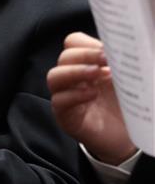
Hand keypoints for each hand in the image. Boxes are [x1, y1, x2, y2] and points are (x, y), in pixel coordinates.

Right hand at [46, 32, 136, 165]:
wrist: (128, 140)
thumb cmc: (126, 108)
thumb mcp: (126, 81)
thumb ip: (122, 64)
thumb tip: (126, 46)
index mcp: (87, 65)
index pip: (74, 43)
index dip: (88, 43)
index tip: (108, 49)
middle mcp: (73, 78)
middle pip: (65, 57)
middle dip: (85, 55)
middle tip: (106, 59)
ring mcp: (66, 96)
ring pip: (54, 76)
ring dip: (74, 72)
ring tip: (96, 74)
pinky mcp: (65, 116)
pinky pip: (59, 101)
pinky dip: (74, 95)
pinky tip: (92, 95)